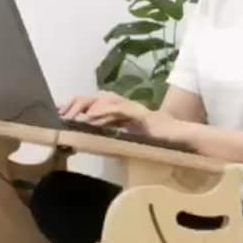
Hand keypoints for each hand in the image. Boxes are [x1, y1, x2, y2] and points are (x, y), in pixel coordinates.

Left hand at [60, 92, 189, 142]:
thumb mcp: (129, 141)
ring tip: (72, 116)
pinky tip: (92, 118)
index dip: (76, 107)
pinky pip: (120, 110)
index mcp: (121, 113)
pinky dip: (105, 113)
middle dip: (76, 104)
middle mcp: (125, 107)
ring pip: (105, 101)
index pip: (94, 104)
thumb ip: (113, 139)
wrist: (182, 141)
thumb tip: (91, 144)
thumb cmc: (158, 143)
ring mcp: (133, 109)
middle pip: (96, 99)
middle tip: (61, 115)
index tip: (59, 113)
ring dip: (87, 107)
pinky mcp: (142, 115)